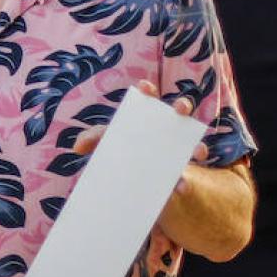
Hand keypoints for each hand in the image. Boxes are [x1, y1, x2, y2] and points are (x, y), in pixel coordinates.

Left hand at [73, 79, 208, 193]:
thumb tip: (77, 147)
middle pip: (180, 112)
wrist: (125, 183)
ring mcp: (175, 151)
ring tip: (198, 153)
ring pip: (193, 144)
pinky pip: (184, 178)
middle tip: (180, 109)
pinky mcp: (176, 174)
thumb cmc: (117, 151)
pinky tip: (181, 188)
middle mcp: (165, 129)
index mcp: (146, 117)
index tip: (144, 88)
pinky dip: (183, 183)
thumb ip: (92, 139)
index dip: (148, 90)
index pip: (150, 98)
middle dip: (183, 106)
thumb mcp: (104, 143)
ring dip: (198, 147)